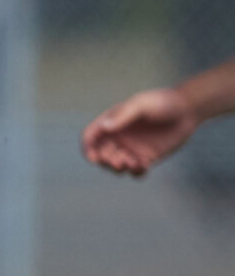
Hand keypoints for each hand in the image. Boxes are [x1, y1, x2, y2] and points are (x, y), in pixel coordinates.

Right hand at [82, 87, 199, 176]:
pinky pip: (135, 171)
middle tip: (118, 162)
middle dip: (105, 161)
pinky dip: (136, 173)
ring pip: (115, 165)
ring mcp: (131, 149)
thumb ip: (123, 116)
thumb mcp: (141, 105)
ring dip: (119, 168)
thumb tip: (104, 127)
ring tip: (132, 164)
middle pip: (101, 154)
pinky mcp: (146, 158)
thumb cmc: (162, 102)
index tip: (93, 157)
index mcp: (111, 123)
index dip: (87, 147)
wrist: (187, 110)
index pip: (91, 136)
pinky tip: (144, 168)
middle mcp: (118, 138)